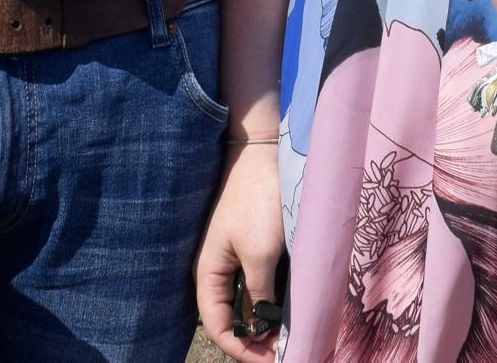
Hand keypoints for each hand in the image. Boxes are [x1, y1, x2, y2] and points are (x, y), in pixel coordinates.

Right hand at [197, 141, 285, 362]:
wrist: (264, 154)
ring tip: (287, 336)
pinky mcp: (251, 248)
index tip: (269, 360)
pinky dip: (269, 301)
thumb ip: (260, 293)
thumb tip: (263, 325)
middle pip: (230, 319)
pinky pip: (256, 285)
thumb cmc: (257, 201)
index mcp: (209, 273)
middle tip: (281, 352)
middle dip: (253, 340)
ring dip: (263, 323)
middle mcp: (217, 270)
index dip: (240, 349)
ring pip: (245, 304)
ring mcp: (234, 258)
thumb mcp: (260, 253)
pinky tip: (287, 309)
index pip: (216, 326)